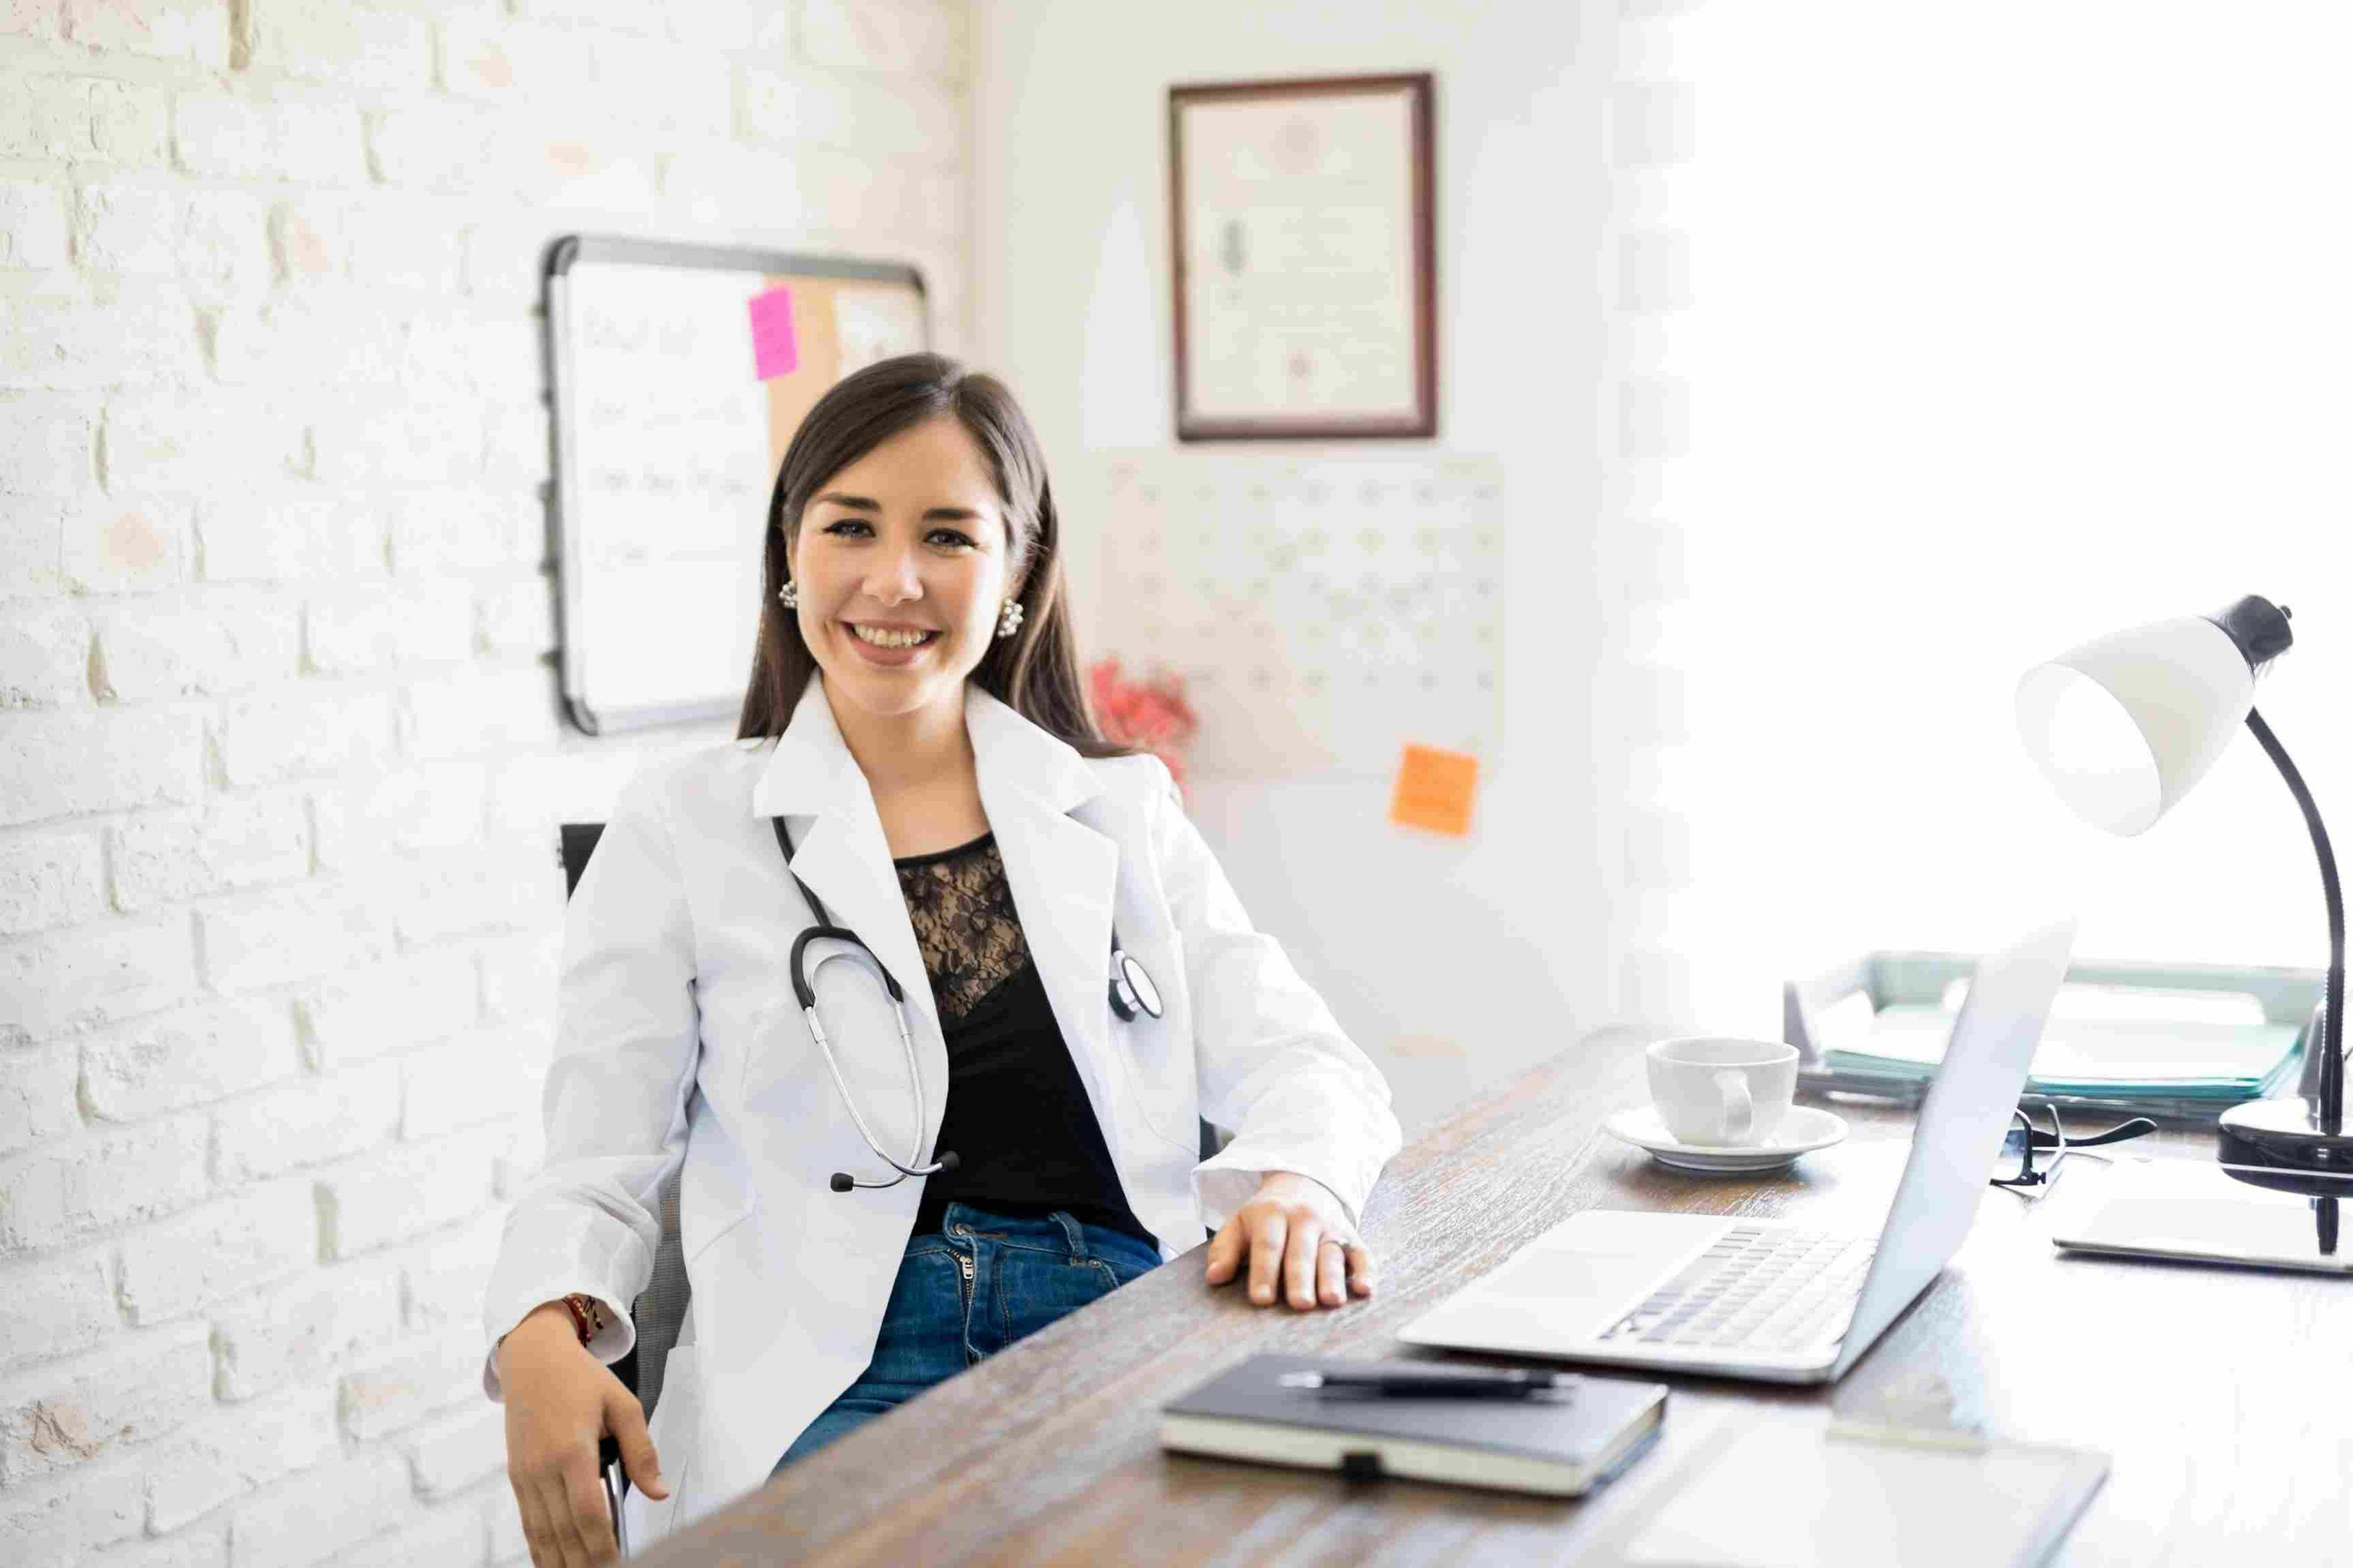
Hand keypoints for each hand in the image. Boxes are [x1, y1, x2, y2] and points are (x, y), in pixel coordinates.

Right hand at [498, 1300, 667, 1566]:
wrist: (532, 1359)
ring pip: (542, 1532)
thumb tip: (658, 1492)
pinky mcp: (517, 1476)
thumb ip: (641, 1450)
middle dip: (583, 1561)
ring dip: (560, 1561)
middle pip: (563, 1531)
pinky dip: (539, 1547)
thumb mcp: (622, 1404)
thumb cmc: (580, 1378)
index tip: (617, 1563)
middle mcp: (543, 1467)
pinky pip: (528, 1521)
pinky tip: (552, 1562)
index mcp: (573, 1449)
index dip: (601, 1545)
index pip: (588, 1512)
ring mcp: (526, 1475)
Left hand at [1203, 1170, 1376, 1309]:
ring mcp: (1330, 1228)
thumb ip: (1224, 1250)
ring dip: (1333, 1278)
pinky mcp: (1351, 1237)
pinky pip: (1361, 1254)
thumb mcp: (1238, 1225)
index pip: (1267, 1245)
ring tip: (1332, 1301)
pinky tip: (1365, 1289)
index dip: (1264, 1272)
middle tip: (1299, 1304)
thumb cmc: (1265, 1218)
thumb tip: (1214, 1277)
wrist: (1302, 1183)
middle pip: (1301, 1252)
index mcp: (1271, 1215)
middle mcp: (1303, 1219)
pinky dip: (1365, 1271)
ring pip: (1332, 1254)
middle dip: (1300, 1278)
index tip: (1261, 1299)